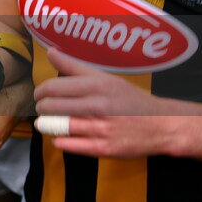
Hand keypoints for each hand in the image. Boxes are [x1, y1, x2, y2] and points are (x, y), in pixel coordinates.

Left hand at [34, 49, 173, 158]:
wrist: (161, 125)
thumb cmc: (129, 100)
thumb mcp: (105, 78)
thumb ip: (74, 67)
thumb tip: (51, 52)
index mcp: (97, 86)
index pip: (52, 87)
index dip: (40, 92)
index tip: (40, 95)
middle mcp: (98, 106)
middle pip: (50, 107)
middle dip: (41, 108)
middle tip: (43, 109)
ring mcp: (101, 129)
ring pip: (57, 126)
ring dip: (47, 125)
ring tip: (49, 122)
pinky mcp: (103, 148)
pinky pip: (67, 145)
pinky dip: (59, 140)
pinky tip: (62, 136)